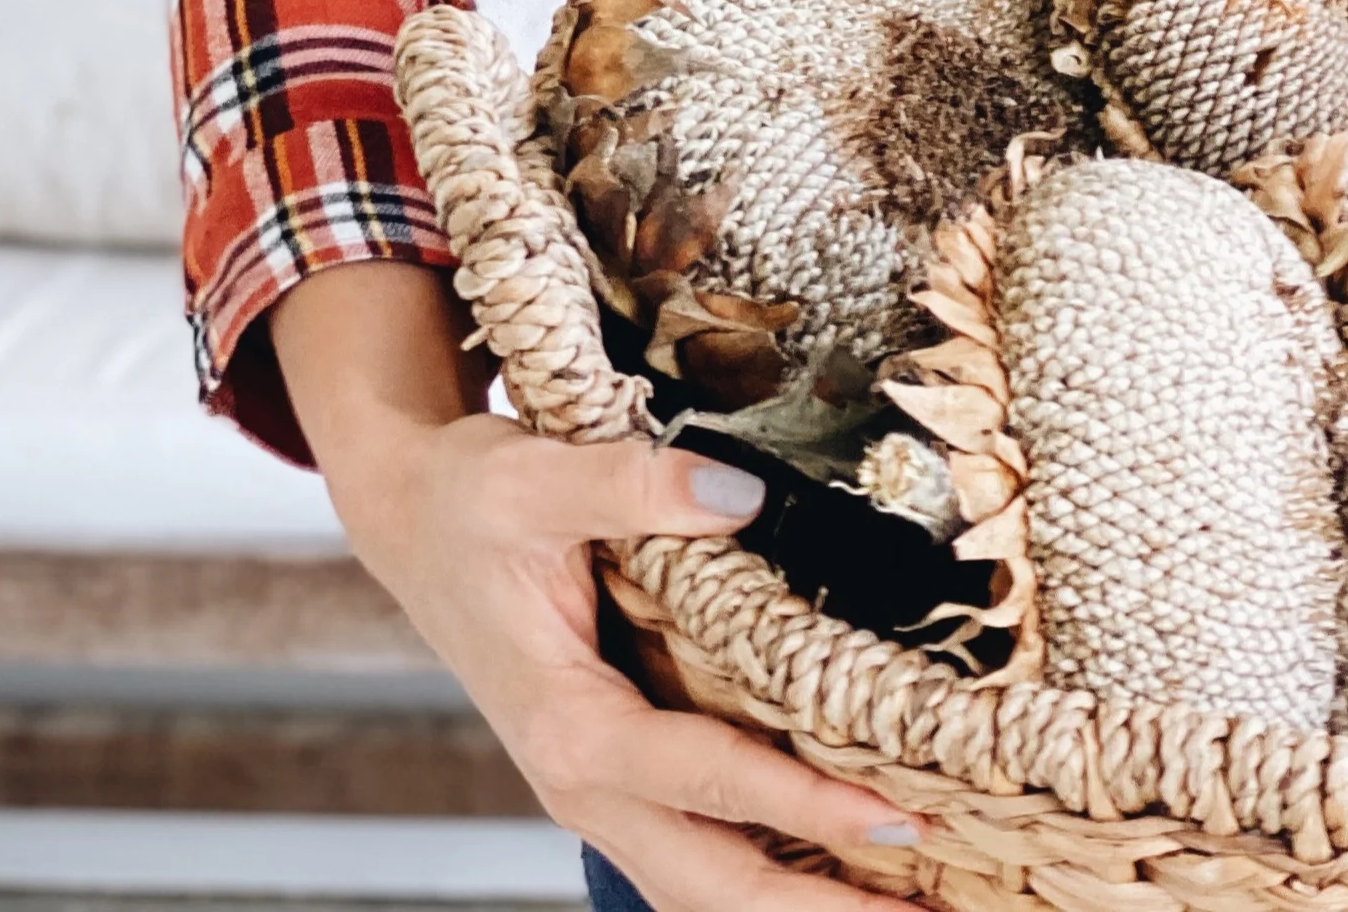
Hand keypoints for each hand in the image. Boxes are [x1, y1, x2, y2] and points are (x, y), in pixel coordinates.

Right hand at [270, 262, 920, 910]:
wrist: (415, 518)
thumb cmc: (469, 501)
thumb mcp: (534, 478)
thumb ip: (635, 485)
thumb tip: (744, 495)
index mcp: (567, 727)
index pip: (704, 780)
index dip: (802, 804)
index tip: (896, 818)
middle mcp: (582, 782)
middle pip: (710, 883)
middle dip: (817, 910)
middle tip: (932, 911)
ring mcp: (600, 790)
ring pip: (704, 885)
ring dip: (800, 904)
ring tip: (910, 907)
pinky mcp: (620, 775)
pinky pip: (699, 846)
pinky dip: (772, 863)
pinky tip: (847, 862)